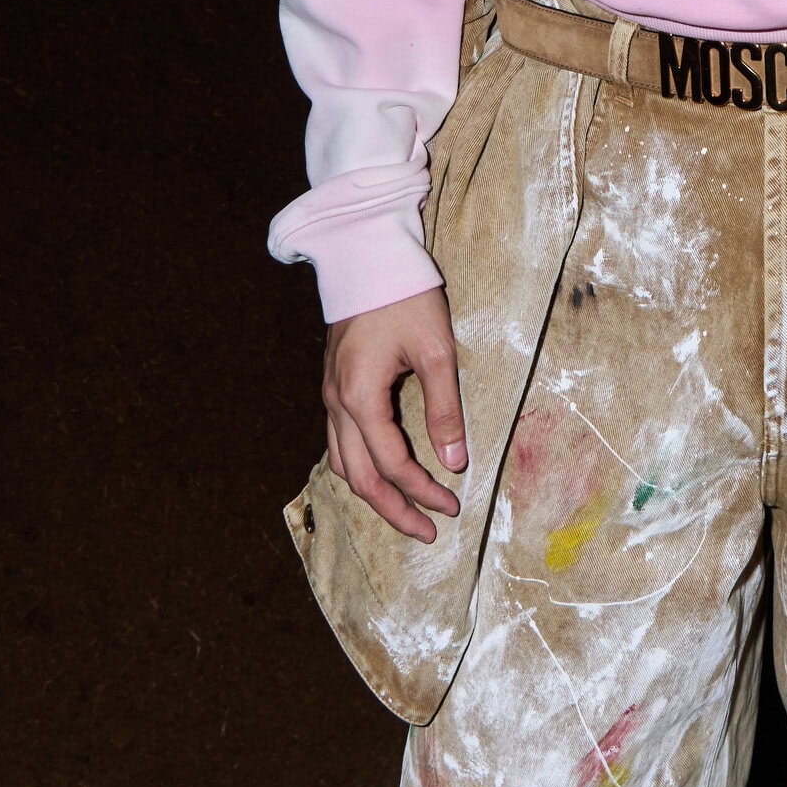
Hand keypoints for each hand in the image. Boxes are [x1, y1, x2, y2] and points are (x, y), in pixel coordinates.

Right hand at [323, 285, 467, 540]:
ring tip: (407, 511)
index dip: (421, 491)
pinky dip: (361, 467)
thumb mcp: (437, 350)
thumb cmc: (406, 296)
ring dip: (374, 494)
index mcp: (360, 396)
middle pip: (359, 477)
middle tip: (429, 531)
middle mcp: (336, 402)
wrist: (367, 256)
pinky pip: (339, 442)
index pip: (391, 464)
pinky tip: (382, 473)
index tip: (452, 506)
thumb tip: (456, 463)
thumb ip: (445, 409)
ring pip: (343, 464)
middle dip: (395, 510)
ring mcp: (330, 395)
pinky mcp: (333, 385)